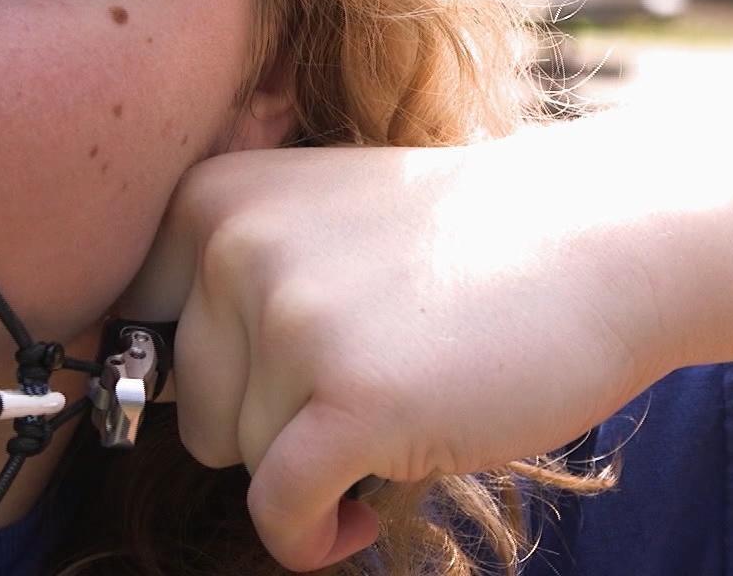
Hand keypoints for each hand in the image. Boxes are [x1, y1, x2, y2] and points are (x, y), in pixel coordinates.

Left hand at [116, 134, 673, 570]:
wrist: (603, 238)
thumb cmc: (459, 241)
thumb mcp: (316, 214)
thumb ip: (230, 275)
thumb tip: (129, 385)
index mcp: (213, 196)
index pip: (131, 322)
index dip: (191, 375)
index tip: (240, 390)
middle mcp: (234, 247)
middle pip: (189, 405)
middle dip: (264, 423)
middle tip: (356, 386)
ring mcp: (292, 320)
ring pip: (241, 459)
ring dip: (309, 466)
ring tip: (392, 412)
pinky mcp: (350, 401)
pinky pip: (278, 512)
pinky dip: (309, 536)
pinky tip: (355, 515)